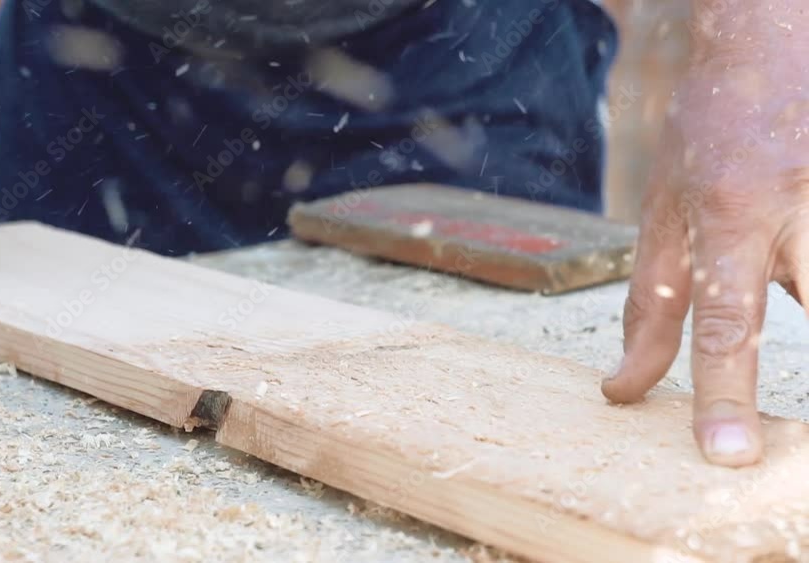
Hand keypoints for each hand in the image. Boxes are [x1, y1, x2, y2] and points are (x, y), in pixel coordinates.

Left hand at [602, 40, 808, 465]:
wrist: (771, 41)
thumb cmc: (707, 136)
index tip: (729, 455)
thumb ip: (650, 308)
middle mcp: (800, 209)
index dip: (725, 396)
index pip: (724, 324)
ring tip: (785, 311)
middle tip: (783, 417)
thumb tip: (622, 390)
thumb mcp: (663, 215)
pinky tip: (798, 253)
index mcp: (730, 217)